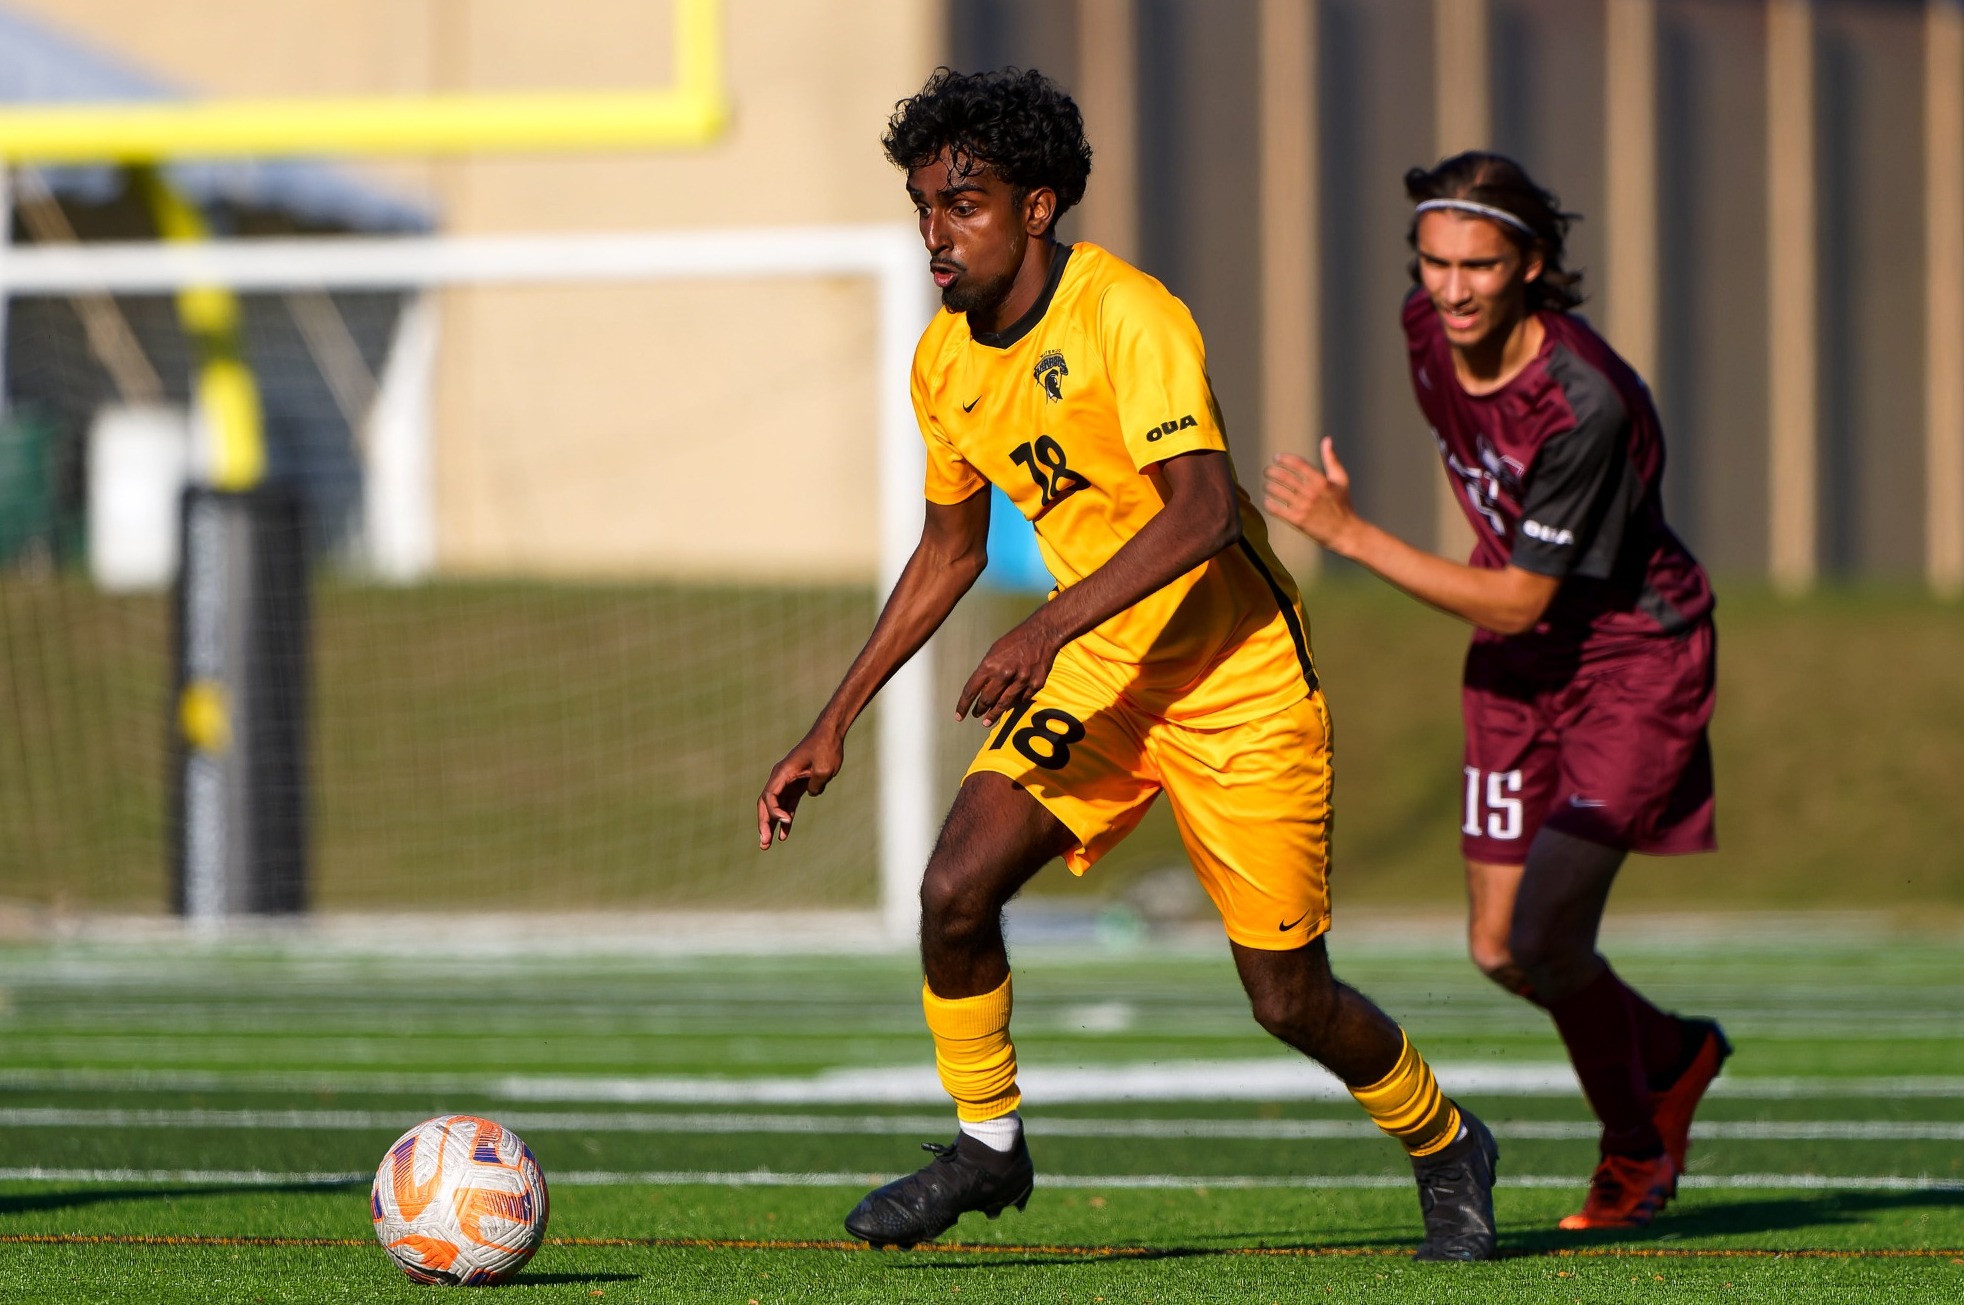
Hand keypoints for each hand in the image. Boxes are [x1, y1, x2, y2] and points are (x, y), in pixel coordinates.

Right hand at [756, 726, 844, 850]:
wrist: (830, 734)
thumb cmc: (826, 749)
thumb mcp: (823, 770)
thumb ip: (815, 786)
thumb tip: (810, 794)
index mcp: (783, 772)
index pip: (770, 796)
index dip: (774, 811)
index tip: (786, 821)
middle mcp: (780, 777)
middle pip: (766, 804)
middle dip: (764, 824)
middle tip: (764, 844)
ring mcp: (787, 781)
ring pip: (775, 806)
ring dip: (772, 824)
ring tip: (768, 844)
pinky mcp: (796, 784)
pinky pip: (787, 803)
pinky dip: (785, 817)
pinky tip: (784, 834)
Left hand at [956, 614, 1061, 725]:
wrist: (1042, 634)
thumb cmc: (1015, 641)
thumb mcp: (994, 652)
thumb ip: (987, 671)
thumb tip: (980, 689)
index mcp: (990, 665)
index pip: (971, 690)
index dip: (963, 706)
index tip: (958, 716)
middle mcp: (1004, 674)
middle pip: (987, 700)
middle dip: (979, 710)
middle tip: (976, 714)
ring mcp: (1021, 680)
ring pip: (1004, 704)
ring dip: (994, 714)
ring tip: (987, 721)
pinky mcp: (1035, 684)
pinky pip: (1022, 700)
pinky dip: (1015, 702)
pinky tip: (1010, 705)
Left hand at [1263, 438, 1358, 551]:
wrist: (1345, 532)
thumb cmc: (1343, 504)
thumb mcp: (1341, 480)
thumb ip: (1332, 459)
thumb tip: (1327, 440)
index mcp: (1321, 480)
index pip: (1297, 464)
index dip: (1284, 459)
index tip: (1276, 458)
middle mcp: (1311, 492)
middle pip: (1284, 476)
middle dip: (1271, 471)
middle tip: (1267, 471)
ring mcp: (1303, 506)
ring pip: (1277, 491)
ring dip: (1268, 486)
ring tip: (1267, 485)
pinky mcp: (1297, 520)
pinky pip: (1276, 509)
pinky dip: (1269, 503)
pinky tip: (1267, 500)